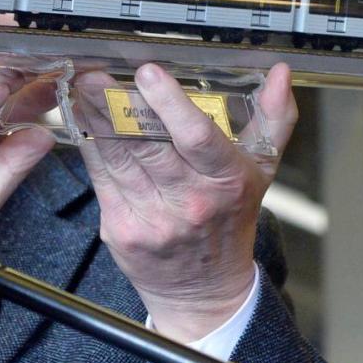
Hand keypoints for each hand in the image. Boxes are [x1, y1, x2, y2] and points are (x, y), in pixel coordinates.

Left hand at [79, 63, 296, 341]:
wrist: (204, 290)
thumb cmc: (232, 219)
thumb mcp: (263, 170)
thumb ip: (274, 119)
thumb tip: (280, 73)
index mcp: (227, 180)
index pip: (196, 136)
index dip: (169, 104)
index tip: (148, 73)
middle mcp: (190, 201)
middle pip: (147, 144)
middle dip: (118, 106)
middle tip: (97, 75)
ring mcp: (152, 219)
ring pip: (118, 158)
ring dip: (96, 120)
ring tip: (84, 88)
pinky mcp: (122, 230)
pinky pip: (101, 179)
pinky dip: (90, 147)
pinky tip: (82, 121)